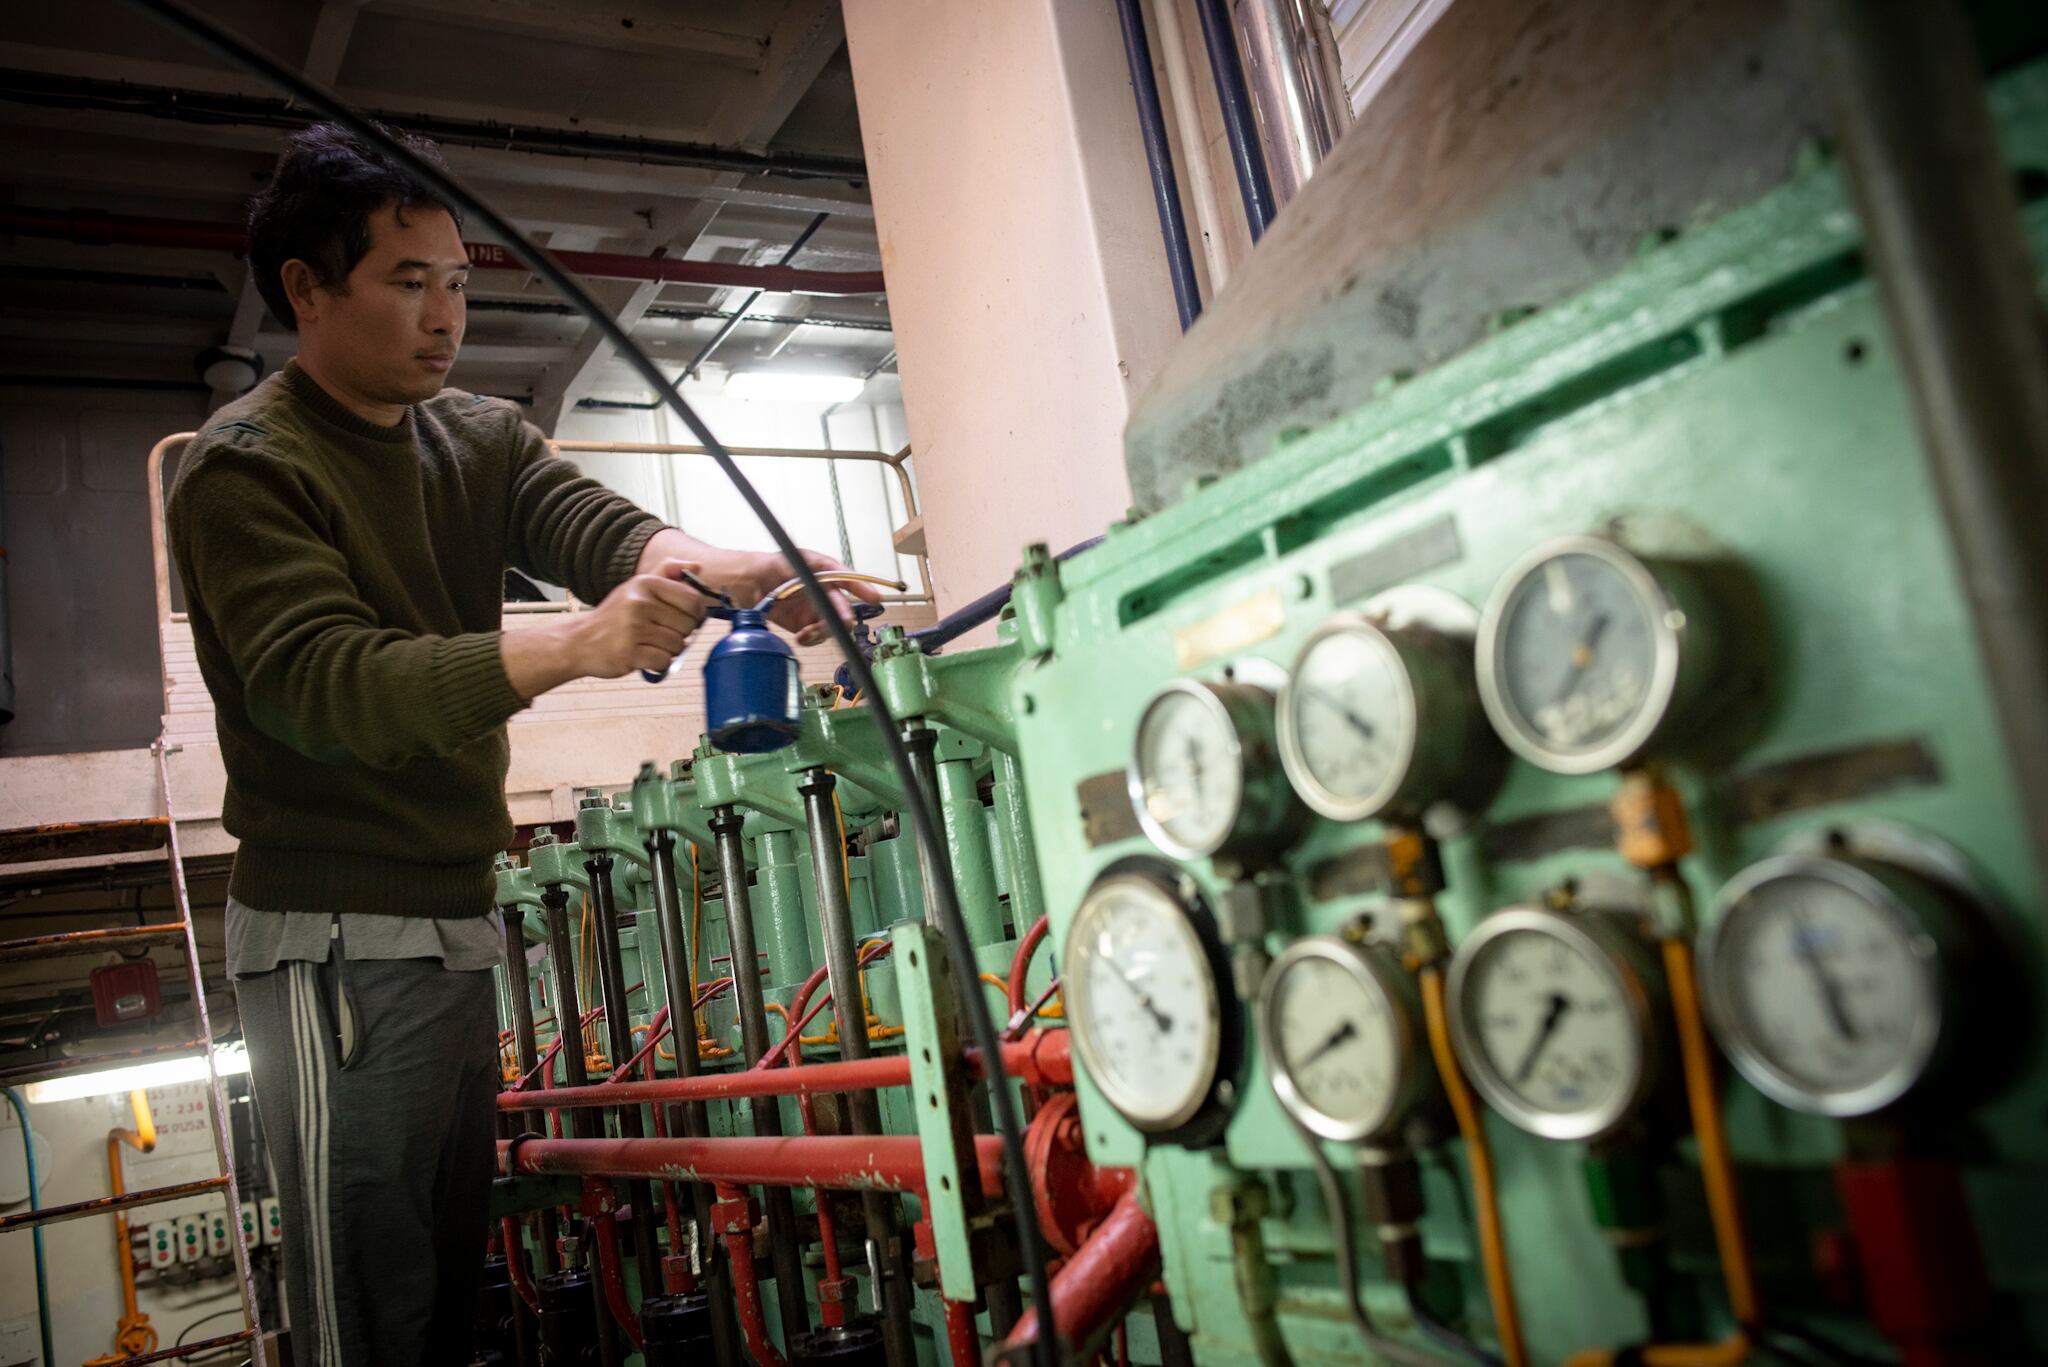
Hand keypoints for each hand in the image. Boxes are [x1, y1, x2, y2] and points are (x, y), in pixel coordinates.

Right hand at [566, 559, 709, 678]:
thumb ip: (667, 573)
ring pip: (678, 645)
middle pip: (688, 625)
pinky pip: (664, 661)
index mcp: (645, 584)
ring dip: (668, 650)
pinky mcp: (629, 653)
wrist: (579, 641)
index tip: (684, 618)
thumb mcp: (637, 587)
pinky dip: (658, 663)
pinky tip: (643, 655)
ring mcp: (633, 629)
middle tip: (660, 633)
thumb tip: (697, 566)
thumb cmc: (614, 617)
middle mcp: (639, 603)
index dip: (694, 613)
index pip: (692, 599)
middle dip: (680, 634)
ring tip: (649, 644)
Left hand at [749, 548, 883, 645]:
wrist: (749, 584)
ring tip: (806, 632)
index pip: (848, 580)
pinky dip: (811, 639)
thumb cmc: (772, 566)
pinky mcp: (805, 626)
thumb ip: (814, 568)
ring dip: (823, 631)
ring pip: (832, 627)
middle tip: (842, 622)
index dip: (862, 588)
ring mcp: (816, 611)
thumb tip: (832, 576)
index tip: (873, 597)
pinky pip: (816, 637)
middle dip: (844, 617)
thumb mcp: (793, 558)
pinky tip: (801, 636)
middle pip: (843, 609)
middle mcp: (825, 593)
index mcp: (826, 573)